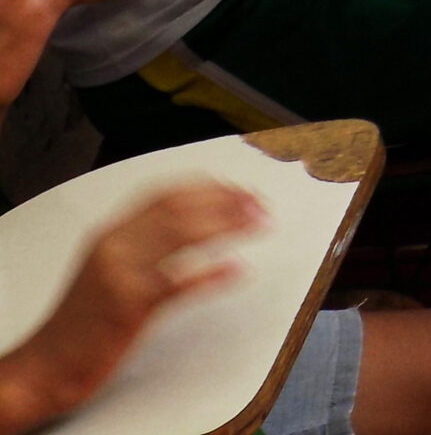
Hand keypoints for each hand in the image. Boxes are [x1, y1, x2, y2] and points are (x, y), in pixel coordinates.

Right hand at [4, 184, 267, 419]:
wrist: (45, 366)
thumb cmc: (82, 322)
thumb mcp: (108, 269)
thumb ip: (144, 244)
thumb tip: (195, 226)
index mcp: (111, 233)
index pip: (166, 194)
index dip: (210, 188)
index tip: (242, 190)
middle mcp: (115, 246)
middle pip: (181, 208)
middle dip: (228, 201)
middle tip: (261, 205)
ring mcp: (121, 275)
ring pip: (183, 235)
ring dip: (229, 226)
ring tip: (259, 224)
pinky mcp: (128, 307)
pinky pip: (179, 283)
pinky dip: (213, 274)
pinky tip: (238, 270)